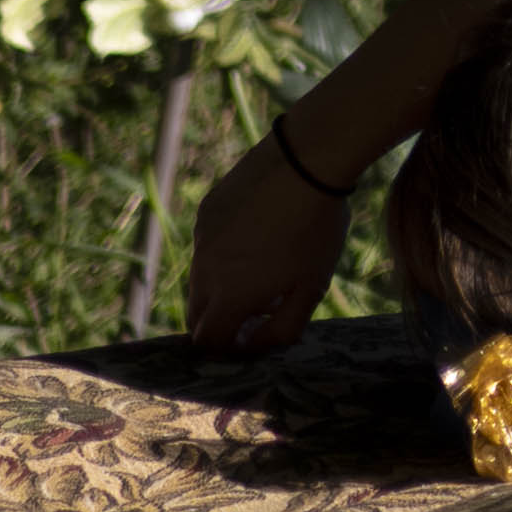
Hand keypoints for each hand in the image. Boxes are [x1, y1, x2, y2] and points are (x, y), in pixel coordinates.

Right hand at [180, 126, 353, 351]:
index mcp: (228, 296)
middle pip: (196, 314)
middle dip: (219, 323)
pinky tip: (259, 235)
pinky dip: (222, 254)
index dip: (227, 349)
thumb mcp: (311, 288)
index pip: (207, 341)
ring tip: (261, 271)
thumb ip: (281, 329)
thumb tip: (253, 344)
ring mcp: (202, 238)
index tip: (252, 340)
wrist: (305, 162)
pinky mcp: (206, 211)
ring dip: (220, 288)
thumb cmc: (315, 231)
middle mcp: (204, 270)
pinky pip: (206, 246)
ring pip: (199, 279)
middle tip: (253, 313)